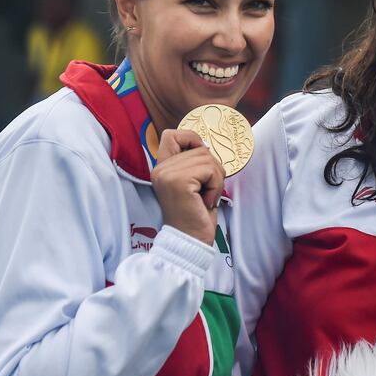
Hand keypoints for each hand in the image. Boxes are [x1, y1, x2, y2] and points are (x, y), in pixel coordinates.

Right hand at [151, 129, 224, 244]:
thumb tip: (205, 144)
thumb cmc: (196, 213)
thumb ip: (193, 163)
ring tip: (205, 197)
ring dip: (216, 179)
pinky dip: (215, 186)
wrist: (190, 240)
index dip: (191, 139)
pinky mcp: (178, 181)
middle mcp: (160, 169)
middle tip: (206, 191)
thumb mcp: (194, 182)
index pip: (171, 134)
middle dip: (213, 169)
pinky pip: (210, 171)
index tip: (201, 159)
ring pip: (208, 158)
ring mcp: (167, 174)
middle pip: (200, 148)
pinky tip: (206, 201)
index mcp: (161, 168)